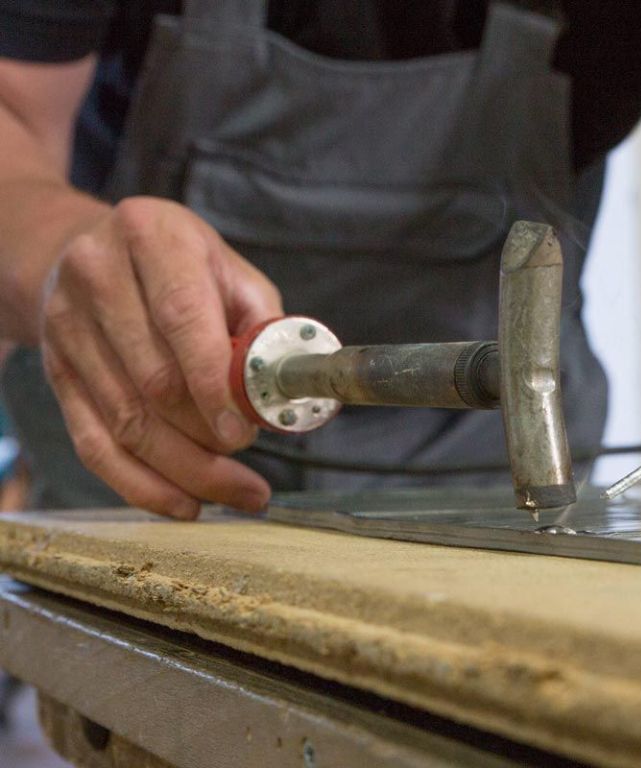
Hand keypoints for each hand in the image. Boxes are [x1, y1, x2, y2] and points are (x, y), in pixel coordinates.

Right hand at [40, 197, 282, 518]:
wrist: (93, 251)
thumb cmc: (179, 264)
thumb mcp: (230, 270)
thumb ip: (262, 323)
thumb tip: (289, 387)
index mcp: (151, 236)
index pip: (180, 318)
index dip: (213, 385)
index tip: (243, 434)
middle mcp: (97, 277)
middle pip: (152, 383)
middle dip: (207, 441)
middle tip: (252, 473)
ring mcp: (67, 328)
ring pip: (125, 422)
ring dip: (185, 471)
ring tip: (236, 494)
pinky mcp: (56, 373)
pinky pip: (94, 444)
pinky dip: (142, 485)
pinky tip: (184, 502)